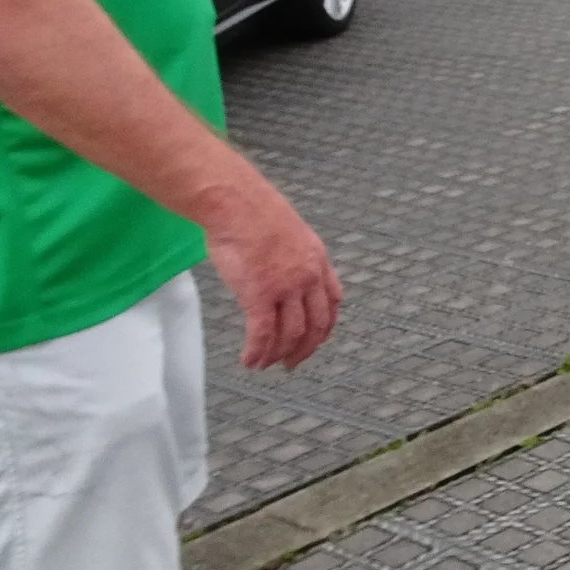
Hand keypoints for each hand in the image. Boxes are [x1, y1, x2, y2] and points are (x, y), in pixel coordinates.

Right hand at [198, 175, 342, 368]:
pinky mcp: (259, 295)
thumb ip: (294, 255)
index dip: (326, 326)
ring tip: (264, 365)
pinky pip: (262, 334)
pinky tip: (249, 361)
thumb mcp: (290, 233)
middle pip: (315, 324)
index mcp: (318, 260)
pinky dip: (257, 352)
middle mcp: (308, 277)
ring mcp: (285, 287)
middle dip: (304, 349)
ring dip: (277, 355)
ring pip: (289, 334)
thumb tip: (283, 270)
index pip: (333, 301)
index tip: (317, 340)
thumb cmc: (254, 213)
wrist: (237, 204)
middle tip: (291, 363)